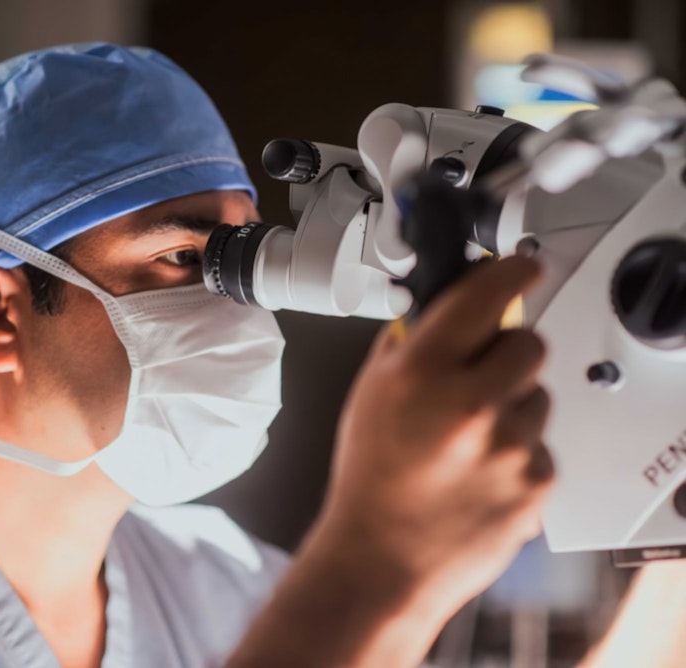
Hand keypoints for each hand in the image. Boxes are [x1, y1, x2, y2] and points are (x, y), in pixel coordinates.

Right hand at [319, 255, 553, 621]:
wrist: (382, 558)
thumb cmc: (370, 480)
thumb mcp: (369, 394)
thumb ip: (409, 345)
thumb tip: (443, 307)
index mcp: (421, 373)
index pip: (485, 295)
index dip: (511, 272)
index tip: (524, 266)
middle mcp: (470, 405)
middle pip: (528, 343)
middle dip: (507, 353)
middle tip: (479, 379)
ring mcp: (510, 447)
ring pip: (539, 396)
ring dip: (513, 407)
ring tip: (471, 440)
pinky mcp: (537, 482)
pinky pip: (544, 444)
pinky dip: (520, 452)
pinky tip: (482, 472)